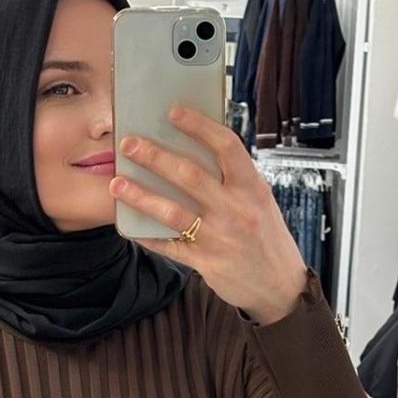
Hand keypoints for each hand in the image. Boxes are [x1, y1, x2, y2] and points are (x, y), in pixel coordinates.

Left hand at [112, 107, 308, 323]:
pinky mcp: (206, 262)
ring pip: (172, 211)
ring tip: (117, 184)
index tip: (173, 112)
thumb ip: (233, 179)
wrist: (280, 286)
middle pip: (190, 175)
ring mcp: (220, 237)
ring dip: (141, 196)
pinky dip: (147, 236)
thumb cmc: (266, 237)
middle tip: (128, 144)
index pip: (226, 146)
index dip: (199, 126)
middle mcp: (236, 209)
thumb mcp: (259, 201)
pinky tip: (129, 227)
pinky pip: (169, 246)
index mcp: (252, 187)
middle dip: (155, 157)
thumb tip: (196, 149)